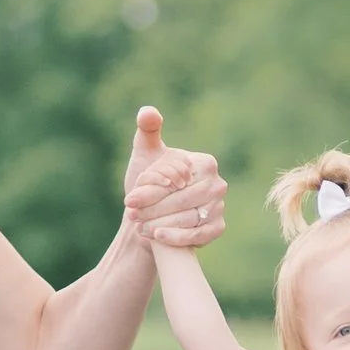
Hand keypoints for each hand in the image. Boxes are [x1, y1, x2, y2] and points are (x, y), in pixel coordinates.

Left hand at [122, 104, 227, 249]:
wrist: (152, 215)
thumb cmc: (149, 182)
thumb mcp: (145, 155)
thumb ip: (147, 131)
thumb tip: (148, 112)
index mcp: (205, 162)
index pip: (177, 179)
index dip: (152, 190)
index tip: (129, 199)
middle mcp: (218, 184)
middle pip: (184, 199)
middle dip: (155, 208)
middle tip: (132, 215)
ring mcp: (220, 207)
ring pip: (190, 218)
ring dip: (162, 223)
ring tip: (140, 227)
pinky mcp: (218, 228)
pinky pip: (199, 235)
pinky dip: (177, 237)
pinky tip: (158, 236)